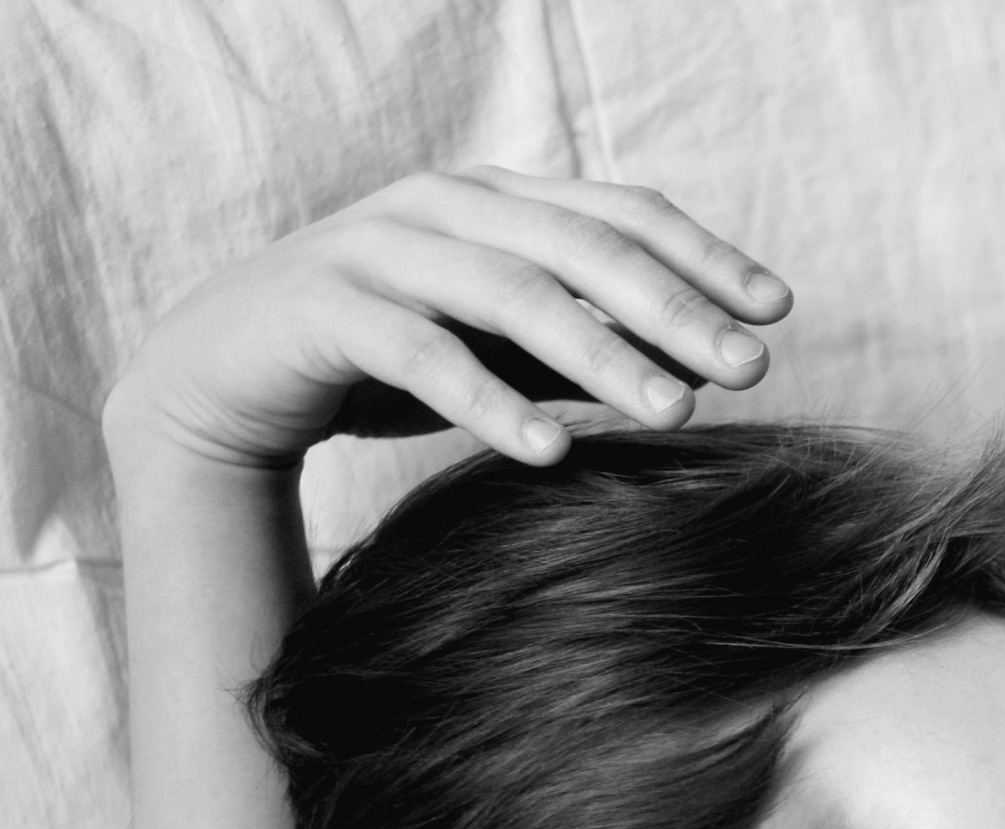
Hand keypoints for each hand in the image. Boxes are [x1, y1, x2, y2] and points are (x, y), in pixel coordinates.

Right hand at [101, 166, 789, 470]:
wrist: (225, 376)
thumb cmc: (383, 357)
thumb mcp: (501, 349)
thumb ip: (586, 347)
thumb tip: (704, 370)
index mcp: (497, 200)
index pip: (623, 214)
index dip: (704, 258)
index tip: (779, 311)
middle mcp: (445, 205)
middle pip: (584, 247)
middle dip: (676, 308)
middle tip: (751, 368)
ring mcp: (381, 248)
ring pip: (512, 291)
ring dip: (601, 354)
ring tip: (673, 413)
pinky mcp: (327, 307)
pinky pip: (422, 353)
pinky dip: (491, 401)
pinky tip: (550, 451)